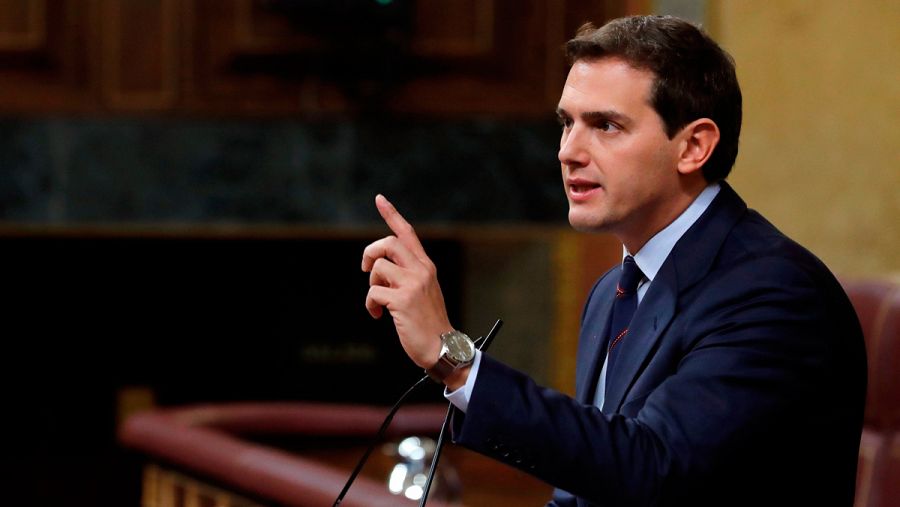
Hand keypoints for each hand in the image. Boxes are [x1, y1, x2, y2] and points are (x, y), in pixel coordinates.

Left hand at [362, 195, 450, 369]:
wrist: (442, 347)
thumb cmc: (428, 322)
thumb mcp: (423, 291)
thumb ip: (407, 275)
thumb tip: (378, 269)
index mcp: (426, 266)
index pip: (407, 233)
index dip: (391, 214)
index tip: (379, 198)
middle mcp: (421, 270)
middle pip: (388, 243)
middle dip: (370, 253)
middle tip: (366, 270)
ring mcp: (413, 284)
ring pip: (378, 268)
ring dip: (372, 285)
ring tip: (379, 301)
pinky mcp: (403, 300)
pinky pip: (373, 293)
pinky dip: (370, 305)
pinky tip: (377, 315)